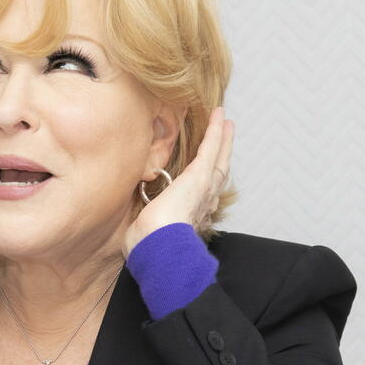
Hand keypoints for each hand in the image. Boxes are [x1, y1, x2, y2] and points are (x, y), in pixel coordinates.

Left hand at [121, 106, 234, 258]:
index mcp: (190, 216)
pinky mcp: (199, 176)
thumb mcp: (146, 231)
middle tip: (225, 135)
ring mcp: (204, 189)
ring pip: (217, 158)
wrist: (158, 248)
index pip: (200, 193)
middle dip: (221, 154)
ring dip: (222, 139)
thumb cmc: (148, 247)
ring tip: (225, 122)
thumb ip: (146, 222)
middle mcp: (203, 203)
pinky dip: (215, 131)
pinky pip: (210, 148)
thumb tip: (139, 222)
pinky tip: (219, 116)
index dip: (205, 178)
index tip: (207, 167)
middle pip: (217, 173)